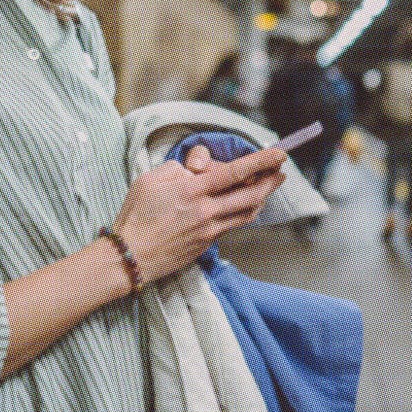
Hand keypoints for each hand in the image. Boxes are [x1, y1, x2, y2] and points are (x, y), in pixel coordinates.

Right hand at [112, 144, 285, 283]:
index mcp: (192, 190)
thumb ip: (175, 169)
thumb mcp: (150, 180)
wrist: (130, 257)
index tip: (278, 154)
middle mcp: (206, 211)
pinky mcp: (207, 243)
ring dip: (262, 198)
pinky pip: (232, 225)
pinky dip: (243, 212)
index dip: (260, 162)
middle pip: (251, 194)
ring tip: (270, 186)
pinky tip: (246, 206)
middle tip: (281, 171)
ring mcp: (209, 230)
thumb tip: (194, 171)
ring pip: (246, 212)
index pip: (234, 172)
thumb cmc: (136, 216)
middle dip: (271, 181)